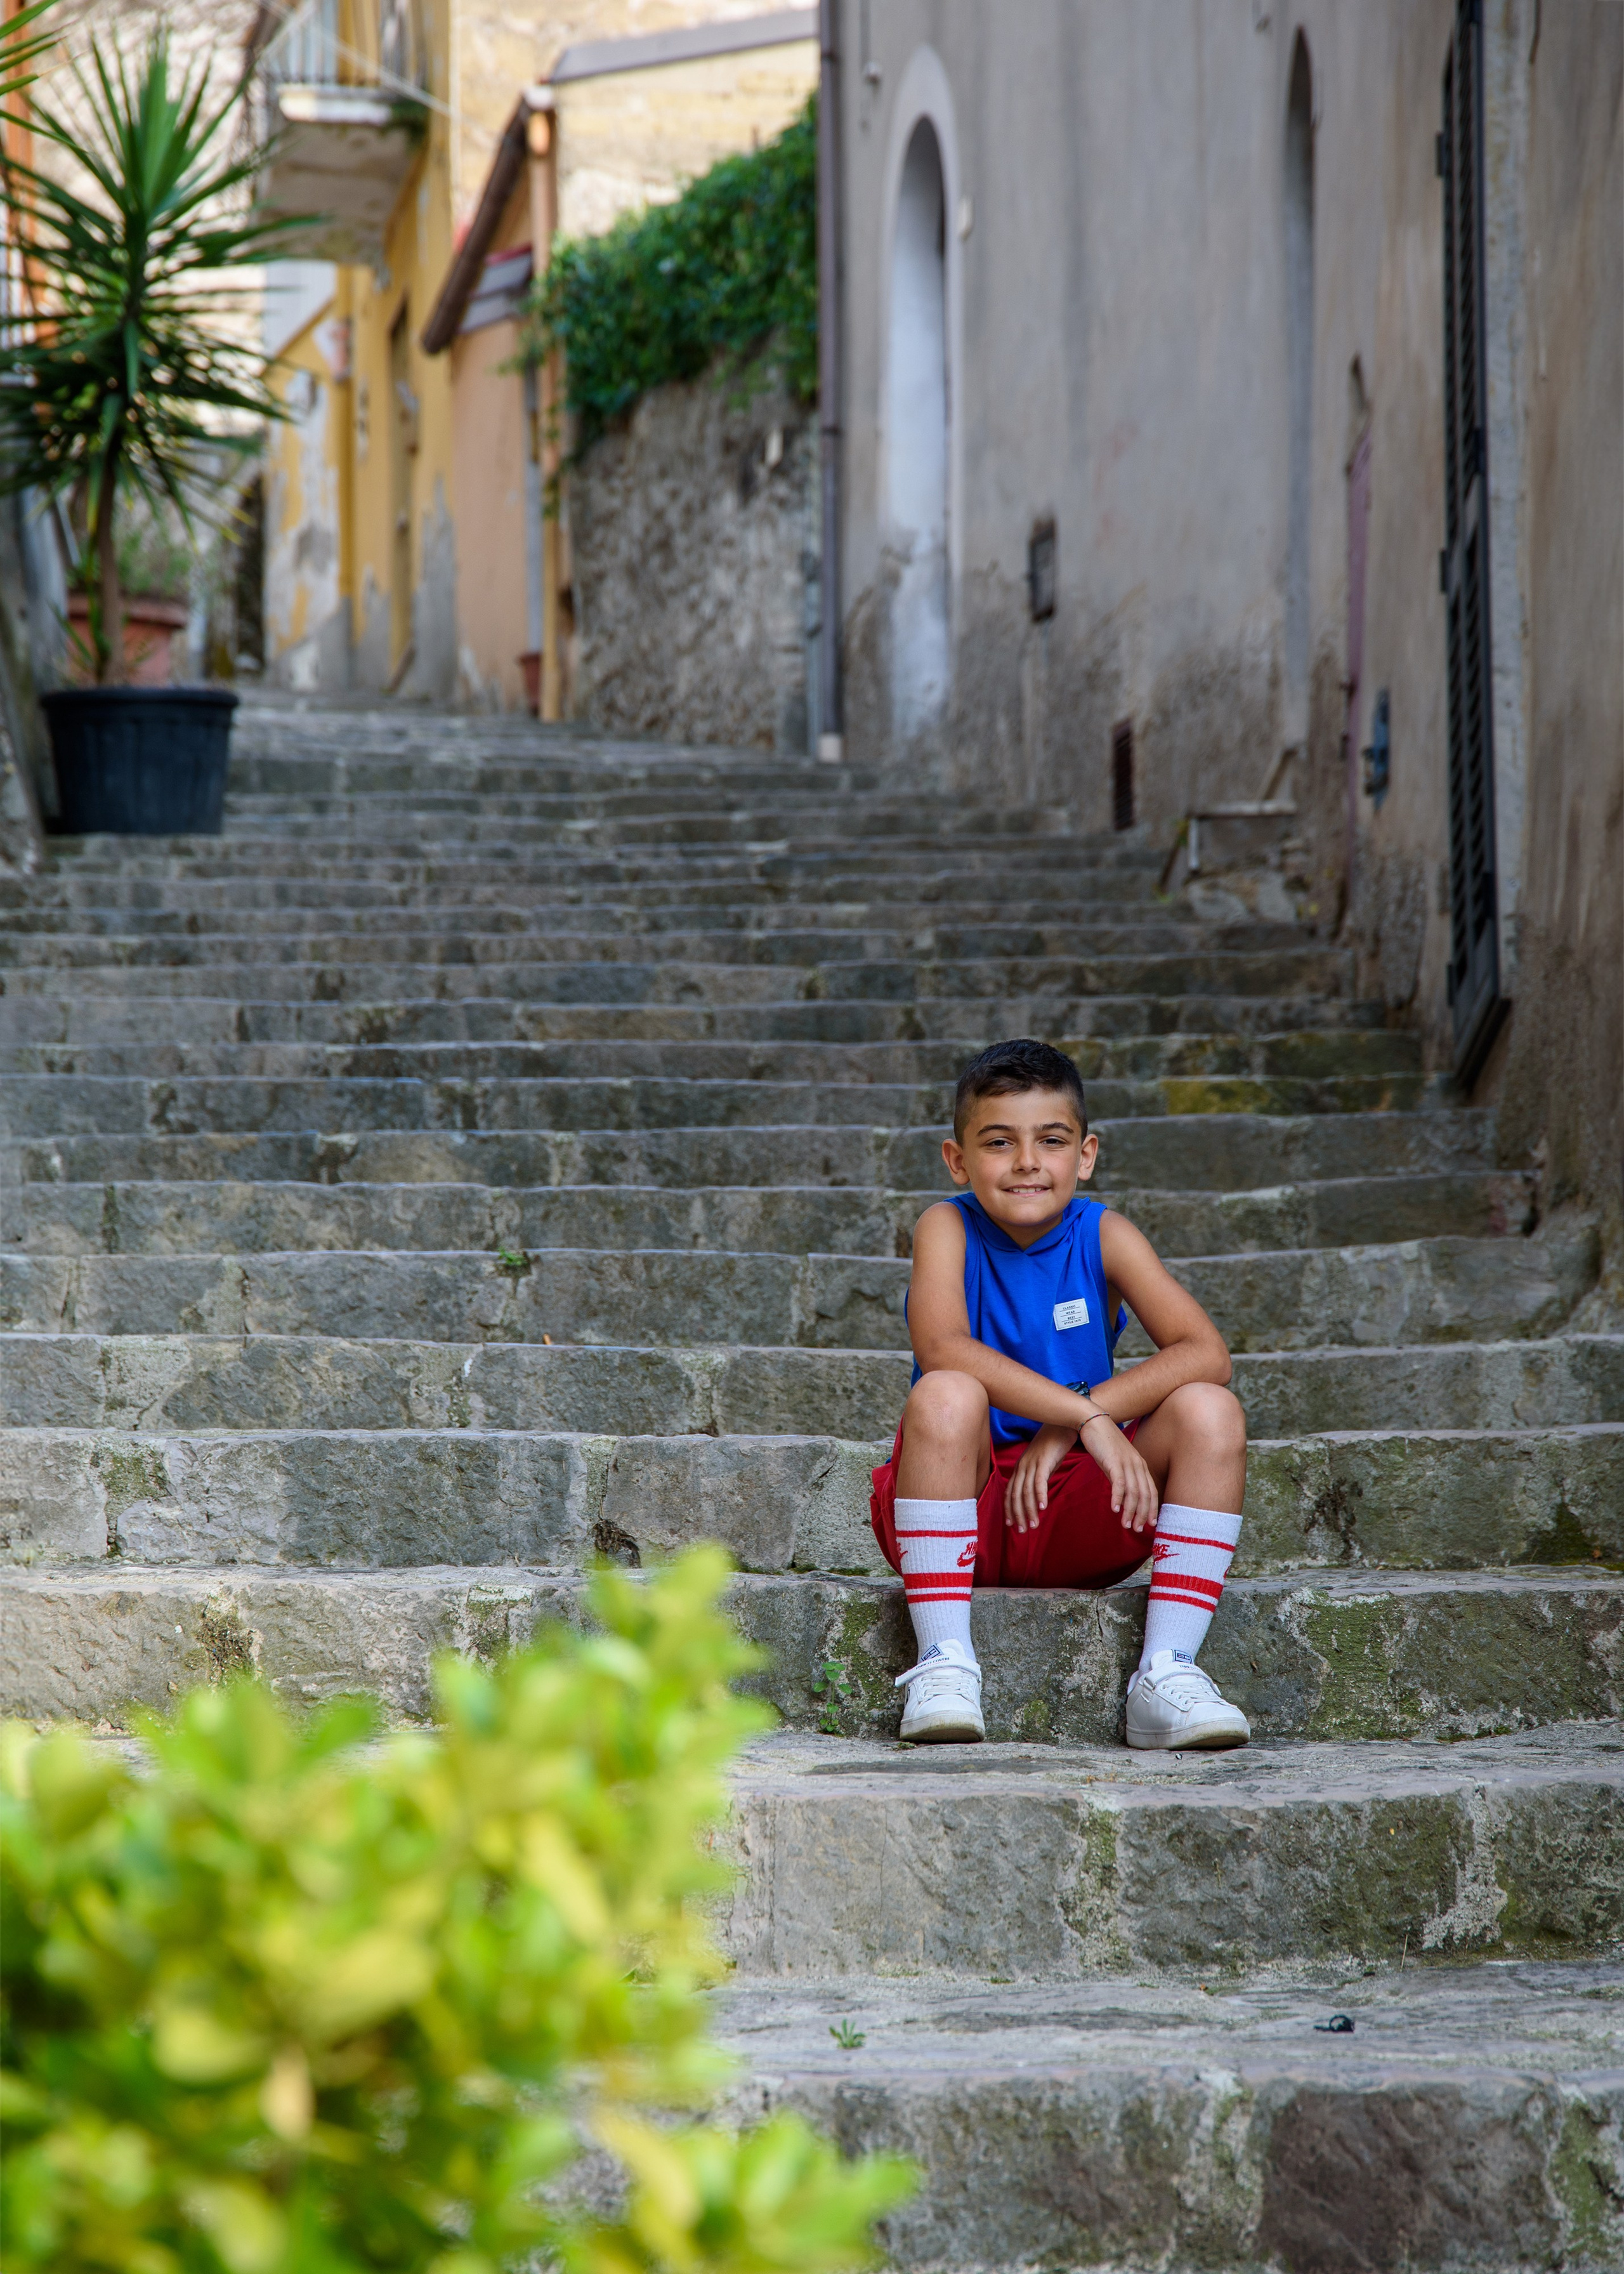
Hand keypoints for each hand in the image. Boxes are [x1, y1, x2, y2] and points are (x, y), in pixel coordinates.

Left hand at [1004, 1423, 1078, 1533]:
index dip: (1009, 1509)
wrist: (1062, 1424)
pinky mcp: (1044, 1461)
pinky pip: (1039, 1481)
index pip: (1010, 1492)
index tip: (1011, 1524)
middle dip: (1017, 1515)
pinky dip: (1040, 1495)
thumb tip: (1039, 1495)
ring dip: (1029, 1510)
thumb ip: (1039, 1478)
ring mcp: (1032, 1463)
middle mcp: (1022, 1466)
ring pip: (1026, 1491)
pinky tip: (1043, 1507)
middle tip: (1022, 1531)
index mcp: (1020, 1467)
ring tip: (1034, 1525)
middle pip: (1016, 1495)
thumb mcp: (1043, 1464)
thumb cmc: (1054, 1445)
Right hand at [1078, 1413, 1160, 1532]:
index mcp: (1140, 1465)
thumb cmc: (1104, 1442)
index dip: (1151, 1508)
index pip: (1151, 1491)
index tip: (1150, 1524)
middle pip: (1145, 1494)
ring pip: (1133, 1492)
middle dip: (1142, 1514)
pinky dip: (1118, 1498)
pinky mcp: (1113, 1461)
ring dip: (1130, 1511)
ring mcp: (1126, 1462)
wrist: (1093, 1421)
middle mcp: (1137, 1464)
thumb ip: (1121, 1477)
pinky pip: (1119, 1483)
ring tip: (1126, 1525)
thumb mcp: (1116, 1462)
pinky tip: (1115, 1510)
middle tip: (1137, 1530)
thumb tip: (1121, 1494)